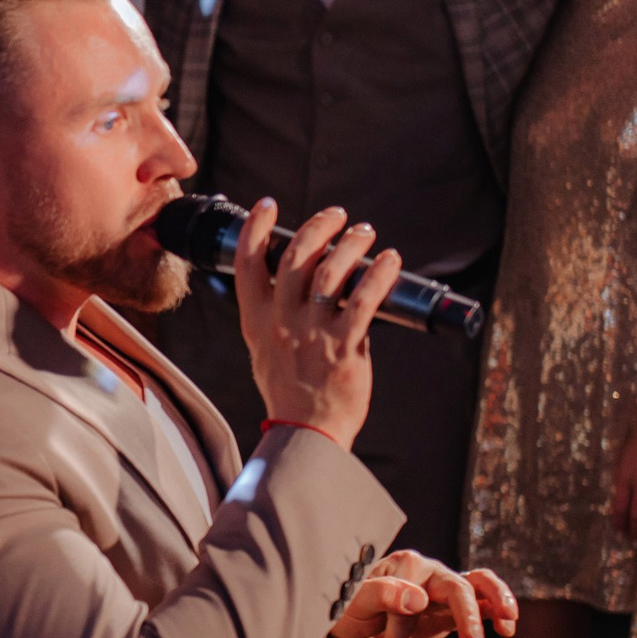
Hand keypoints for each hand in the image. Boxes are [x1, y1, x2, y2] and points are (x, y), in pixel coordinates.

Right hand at [234, 200, 400, 450]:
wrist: (306, 431)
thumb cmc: (289, 391)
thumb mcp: (265, 349)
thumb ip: (274, 316)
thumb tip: (297, 285)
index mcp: (257, 321)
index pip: (248, 264)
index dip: (256, 230)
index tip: (268, 206)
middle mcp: (282, 322)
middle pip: (295, 258)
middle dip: (317, 227)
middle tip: (337, 215)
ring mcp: (312, 333)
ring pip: (332, 273)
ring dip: (352, 245)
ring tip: (365, 234)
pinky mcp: (345, 345)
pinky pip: (364, 299)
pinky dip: (379, 274)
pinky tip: (388, 261)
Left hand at [328, 550, 517, 637]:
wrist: (351, 626)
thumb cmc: (349, 611)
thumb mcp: (354, 604)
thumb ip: (382, 595)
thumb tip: (418, 597)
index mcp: (401, 565)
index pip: (412, 596)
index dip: (400, 632)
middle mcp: (427, 571)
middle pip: (456, 585)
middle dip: (466, 614)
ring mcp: (442, 588)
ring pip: (479, 583)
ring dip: (497, 597)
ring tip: (507, 620)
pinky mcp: (452, 608)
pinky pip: (482, 602)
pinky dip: (497, 609)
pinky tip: (507, 626)